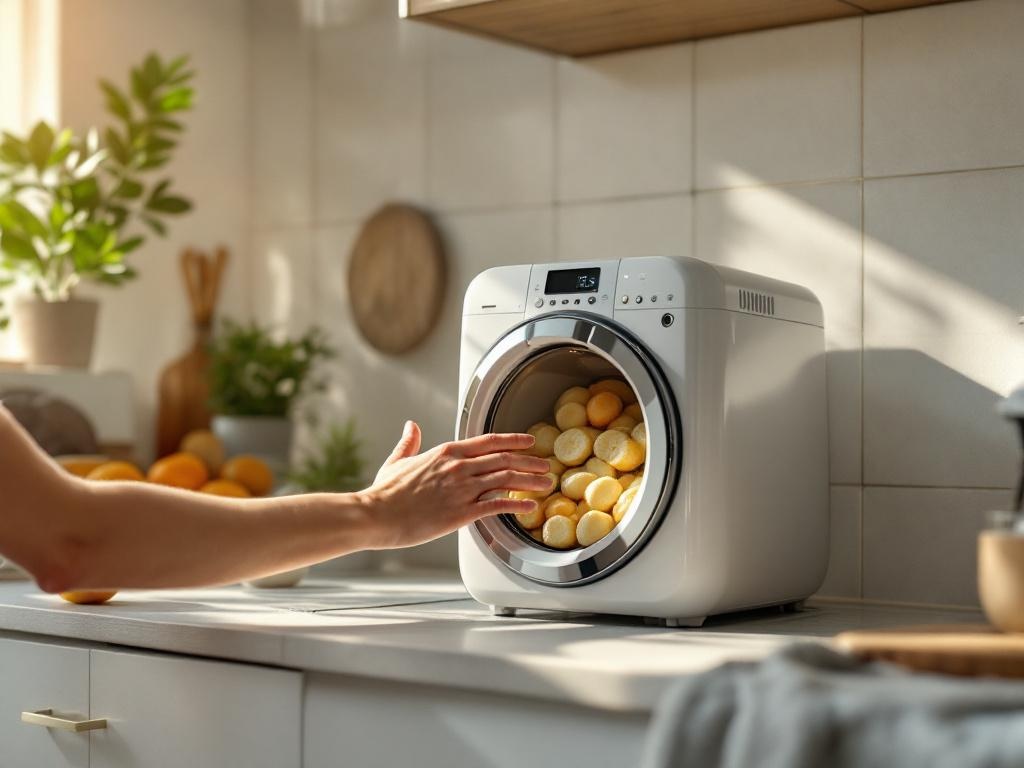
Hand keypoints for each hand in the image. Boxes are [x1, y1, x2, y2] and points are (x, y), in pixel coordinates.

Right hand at [361, 421, 550, 548]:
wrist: (375, 514)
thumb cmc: (384, 492)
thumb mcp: (397, 461)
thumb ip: (409, 442)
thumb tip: (410, 425)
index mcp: (446, 452)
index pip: (489, 441)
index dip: (513, 441)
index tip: (529, 443)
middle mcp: (458, 467)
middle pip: (503, 460)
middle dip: (529, 462)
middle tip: (545, 466)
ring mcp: (461, 489)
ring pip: (505, 480)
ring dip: (529, 481)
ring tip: (544, 484)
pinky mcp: (461, 512)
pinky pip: (496, 506)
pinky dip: (516, 505)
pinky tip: (529, 507)